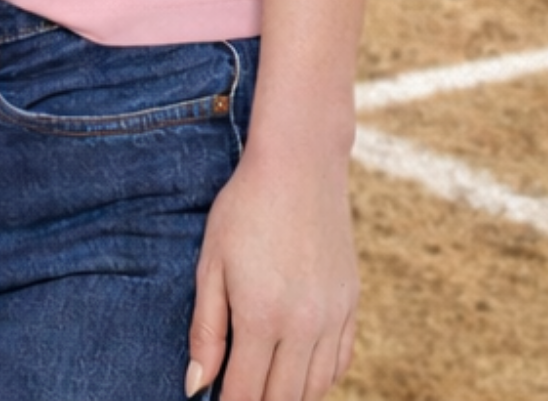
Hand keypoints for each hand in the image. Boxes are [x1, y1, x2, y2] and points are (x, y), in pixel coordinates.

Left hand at [186, 146, 358, 400]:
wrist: (300, 168)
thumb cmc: (243, 209)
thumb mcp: (211, 263)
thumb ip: (206, 329)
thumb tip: (196, 386)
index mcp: (263, 317)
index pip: (248, 393)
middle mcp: (305, 327)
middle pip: (284, 398)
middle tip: (238, 394)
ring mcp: (334, 318)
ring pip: (315, 388)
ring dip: (288, 395)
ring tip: (262, 385)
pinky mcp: (351, 306)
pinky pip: (339, 364)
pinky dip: (318, 378)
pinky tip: (296, 372)